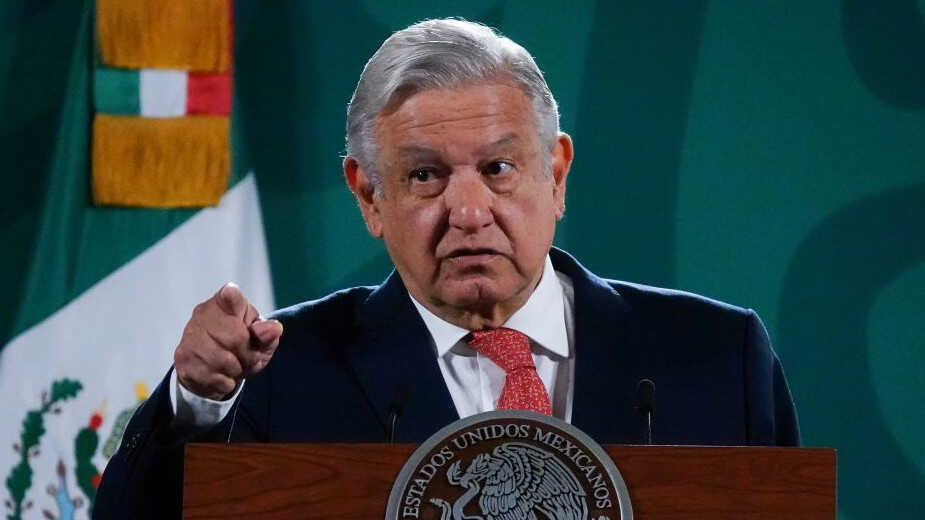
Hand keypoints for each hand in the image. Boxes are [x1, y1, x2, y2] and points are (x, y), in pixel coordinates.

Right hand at [174, 283, 282, 399]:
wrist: (213, 371)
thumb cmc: (241, 347)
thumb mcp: (260, 340)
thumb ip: (267, 333)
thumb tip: (274, 328)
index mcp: (225, 303)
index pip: (229, 296)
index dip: (232, 297)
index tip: (231, 293)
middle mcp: (203, 314)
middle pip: (236, 338)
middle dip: (248, 355)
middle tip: (248, 358)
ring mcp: (190, 336)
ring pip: (223, 360)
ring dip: (236, 370)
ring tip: (235, 367)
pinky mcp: (182, 358)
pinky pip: (213, 377)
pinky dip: (224, 382)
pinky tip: (221, 375)